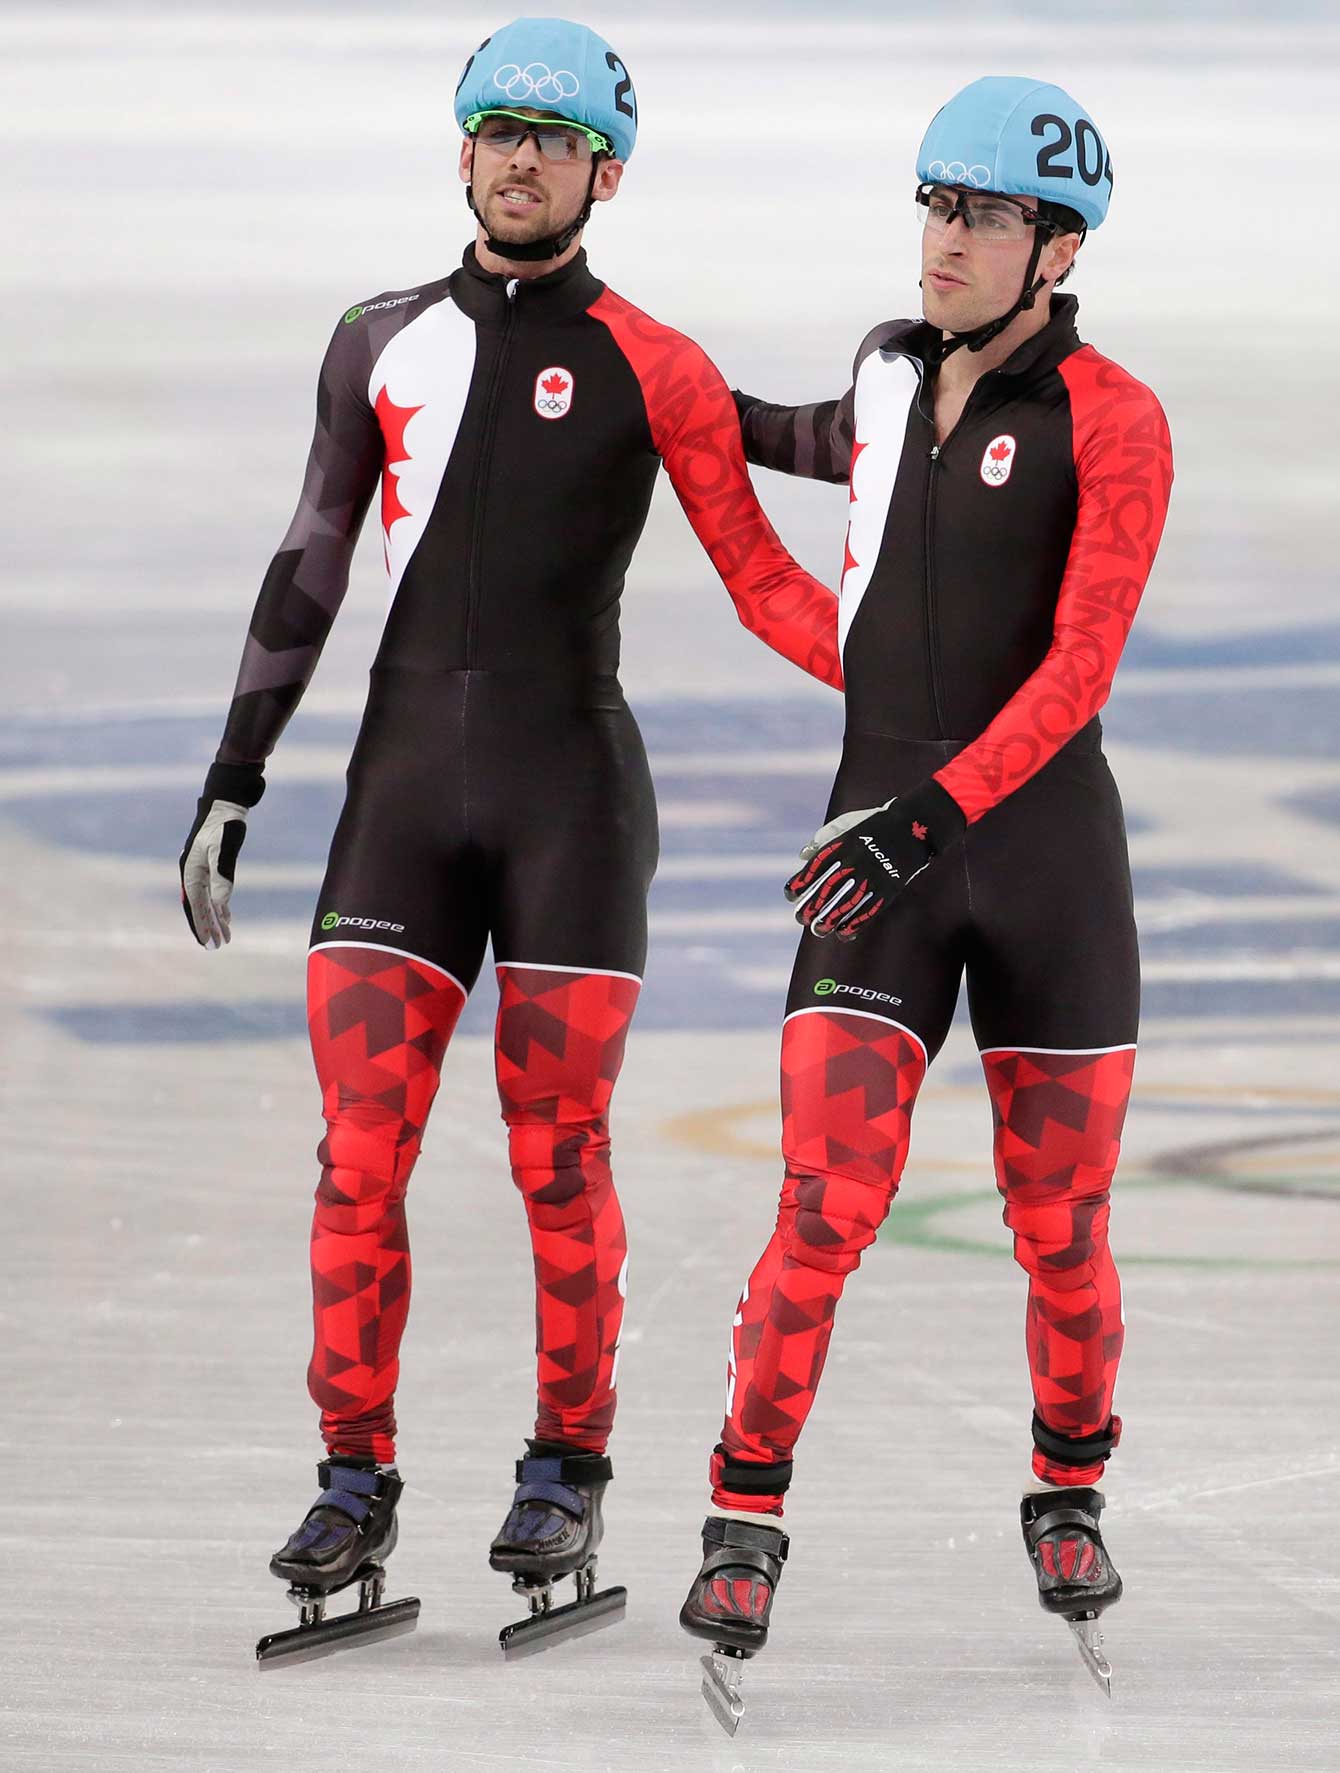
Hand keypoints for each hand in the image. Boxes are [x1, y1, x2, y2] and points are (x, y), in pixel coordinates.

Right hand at [180, 801, 248, 947]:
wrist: (225, 802)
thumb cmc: (224, 825)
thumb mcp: (224, 851)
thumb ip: (222, 877)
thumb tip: (219, 905)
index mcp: (190, 871)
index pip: (194, 905)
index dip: (200, 925)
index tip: (206, 942)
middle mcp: (192, 872)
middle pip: (199, 905)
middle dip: (207, 926)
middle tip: (217, 946)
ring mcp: (201, 868)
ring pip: (207, 900)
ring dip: (215, 918)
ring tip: (225, 936)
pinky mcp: (211, 864)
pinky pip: (213, 890)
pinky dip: (220, 904)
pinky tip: (226, 916)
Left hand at [784, 778, 966, 940]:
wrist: (914, 825)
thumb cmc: (876, 823)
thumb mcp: (847, 823)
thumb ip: (824, 838)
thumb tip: (803, 855)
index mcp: (843, 843)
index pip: (816, 866)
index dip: (801, 882)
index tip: (791, 895)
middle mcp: (856, 860)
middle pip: (829, 888)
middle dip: (812, 906)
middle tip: (801, 919)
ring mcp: (873, 875)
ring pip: (847, 902)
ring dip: (831, 919)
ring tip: (818, 930)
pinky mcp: (889, 887)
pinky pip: (870, 909)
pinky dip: (855, 924)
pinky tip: (843, 934)